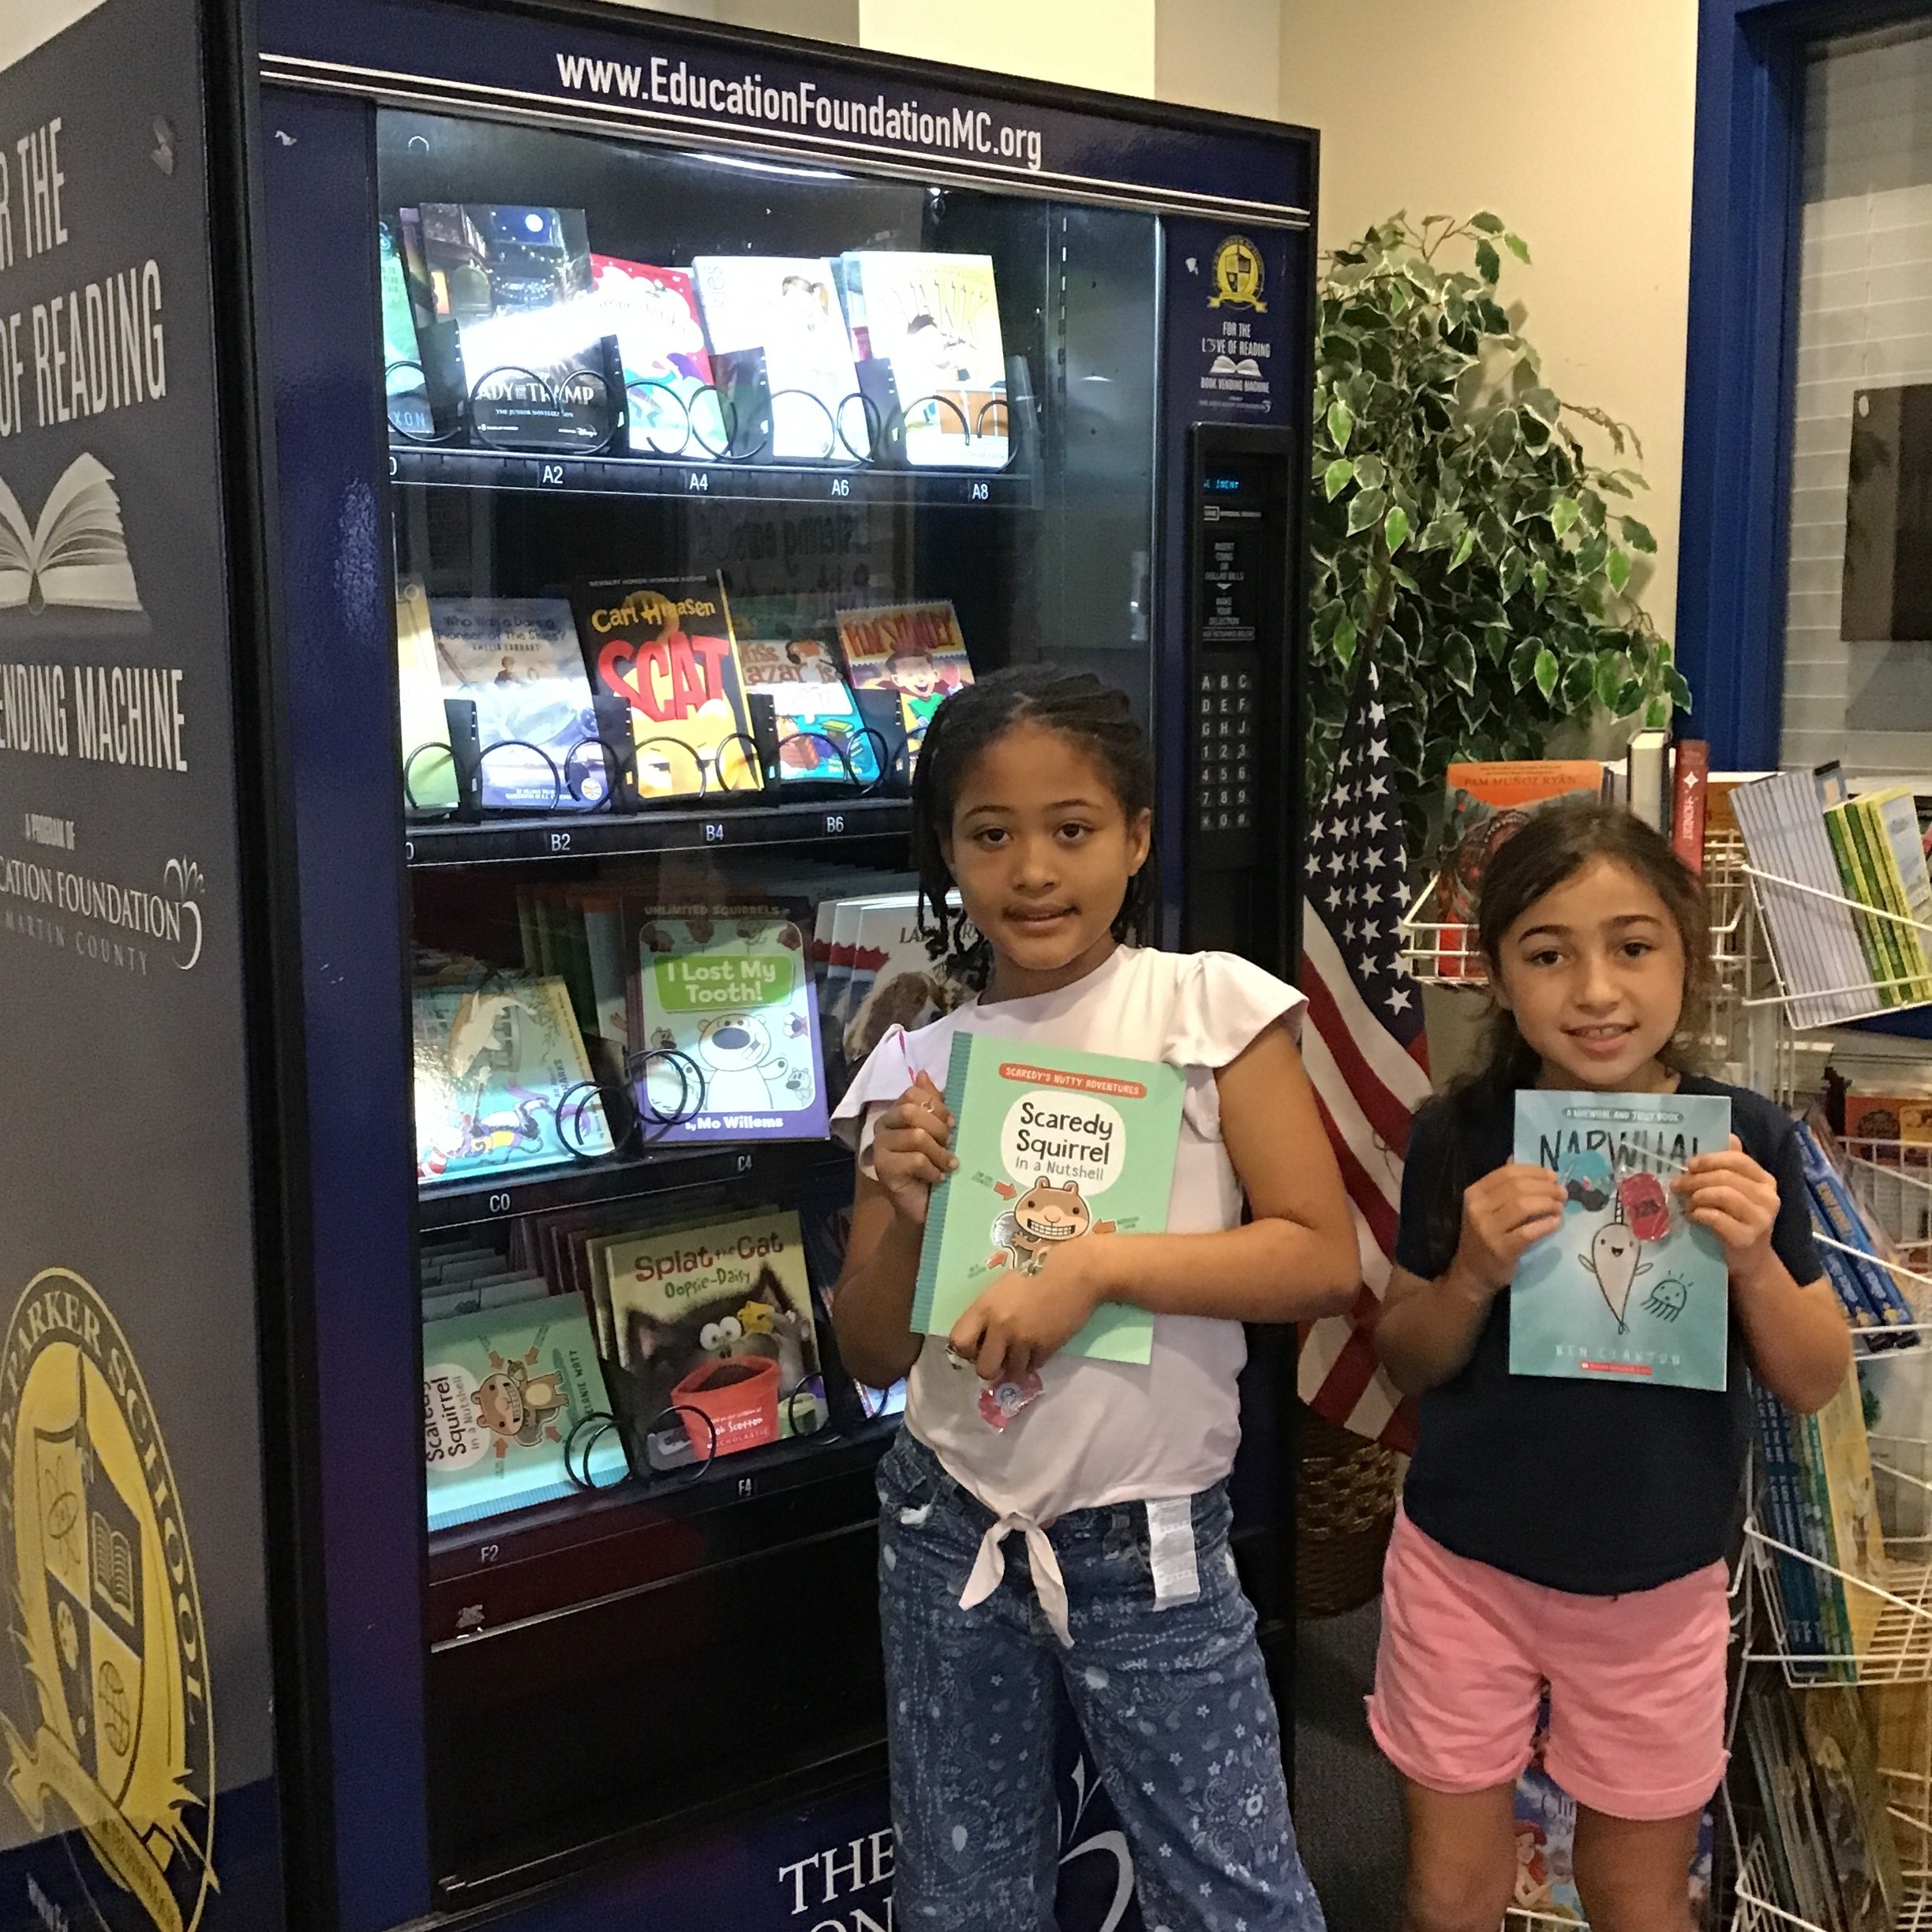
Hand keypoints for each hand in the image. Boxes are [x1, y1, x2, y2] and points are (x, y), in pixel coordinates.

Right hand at [871, 1073, 956, 1227]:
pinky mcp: (884, 1169)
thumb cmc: (932, 1166)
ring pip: (917, 1136)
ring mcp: (880, 1148)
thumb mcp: (938, 1132)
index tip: (951, 1123)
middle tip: (949, 1144)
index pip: (912, 1094)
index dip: (936, 1106)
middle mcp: (883, 1127)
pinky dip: (932, 1169)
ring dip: (939, 1153)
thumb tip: (923, 1074)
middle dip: (938, 1128)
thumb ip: (932, 1103)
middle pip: (912, 1112)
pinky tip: (937, 1177)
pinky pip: (915, 1160)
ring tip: (947, 1165)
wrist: (923, 1206)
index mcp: (895, 1114)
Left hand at [949, 1238, 1107, 1381]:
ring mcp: (1024, 1339)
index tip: (977, 1347)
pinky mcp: (1046, 1347)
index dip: (966, 1349)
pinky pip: (1033, 1366)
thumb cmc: (1038, 1272)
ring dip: (1016, 1365)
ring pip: (1011, 1372)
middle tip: (1000, 1357)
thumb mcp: (1003, 1288)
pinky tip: (1040, 1344)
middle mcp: (1000, 1326)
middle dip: (991, 1367)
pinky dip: (1035, 1360)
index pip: (959, 1341)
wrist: (1076, 1272)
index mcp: (985, 1306)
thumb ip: (989, 1312)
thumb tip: (981, 1339)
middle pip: (984, 1369)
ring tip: (1024, 1349)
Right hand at [1451, 1163, 1566, 1297]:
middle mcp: (1478, 1208)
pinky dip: (1546, 1225)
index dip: (1534, 1172)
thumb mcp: (1486, 1208)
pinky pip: (1529, 1231)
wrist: (1473, 1273)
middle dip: (1546, 1188)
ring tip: (1560, 1207)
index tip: (1553, 1176)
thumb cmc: (1485, 1236)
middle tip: (1562, 1193)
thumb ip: (1500, 1185)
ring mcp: (1487, 1229)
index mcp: (1474, 1193)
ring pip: (1524, 1206)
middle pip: (1518, 1188)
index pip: (1507, 1173)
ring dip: (1548, 1204)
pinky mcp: (1501, 1248)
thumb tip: (1515, 1158)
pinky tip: (1556, 1223)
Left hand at [1676, 1135, 1778, 1281]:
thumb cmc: (1737, 1221)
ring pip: (1722, 1194)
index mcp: (1766, 1181)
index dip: (1710, 1159)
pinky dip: (1700, 1213)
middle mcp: (1769, 1198)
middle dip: (1696, 1178)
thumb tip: (1727, 1136)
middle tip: (1678, 1184)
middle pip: (1726, 1176)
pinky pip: (1716, 1217)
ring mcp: (1761, 1219)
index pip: (1737, 1159)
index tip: (1689, 1165)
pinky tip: (1694, 1216)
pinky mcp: (1747, 1238)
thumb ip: (1731, 1166)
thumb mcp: (1737, 1192)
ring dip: (1697, 1196)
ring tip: (1688, 1202)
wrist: (1750, 1261)